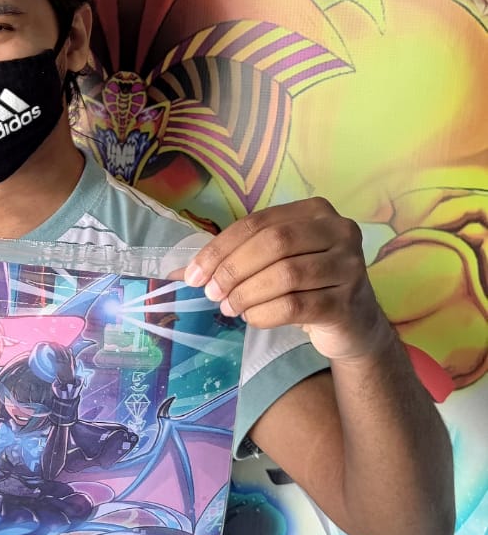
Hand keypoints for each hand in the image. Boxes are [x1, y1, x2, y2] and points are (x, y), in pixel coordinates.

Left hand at [181, 198, 389, 360]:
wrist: (354, 323)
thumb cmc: (307, 286)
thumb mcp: (274, 263)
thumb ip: (235, 259)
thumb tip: (180, 270)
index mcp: (315, 211)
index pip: (258, 222)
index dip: (220, 248)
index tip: (194, 275)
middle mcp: (339, 231)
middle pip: (273, 243)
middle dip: (233, 269)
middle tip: (211, 293)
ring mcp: (349, 266)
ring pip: (285, 275)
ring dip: (247, 293)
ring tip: (229, 308)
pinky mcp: (348, 302)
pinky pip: (296, 306)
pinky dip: (265, 314)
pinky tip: (252, 319)